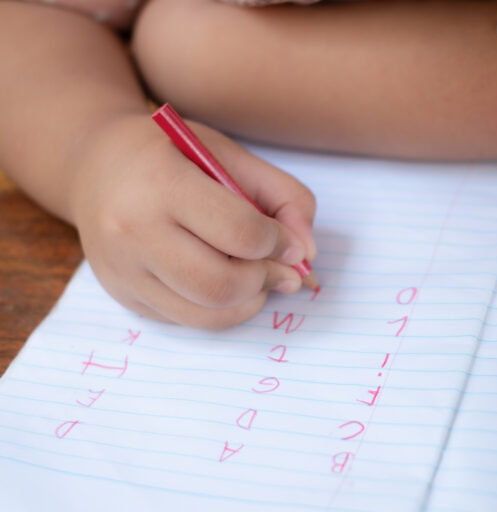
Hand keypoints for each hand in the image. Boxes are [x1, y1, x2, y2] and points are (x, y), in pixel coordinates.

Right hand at [69, 114, 316, 328]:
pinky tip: (227, 283)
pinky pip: (188, 321)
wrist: (96, 166)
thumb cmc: (172, 155)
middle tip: (284, 270)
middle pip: (222, 284)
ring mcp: (123, 270)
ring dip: (250, 302)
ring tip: (260, 278)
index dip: (281, 244)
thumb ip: (283, 196)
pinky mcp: (123, 295)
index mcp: (163, 183)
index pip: (240, 233)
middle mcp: (133, 231)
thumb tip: (306, 253)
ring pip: (207, 314)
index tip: (292, 244)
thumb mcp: (230, 155)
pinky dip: (222, 310)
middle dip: (267, 280)